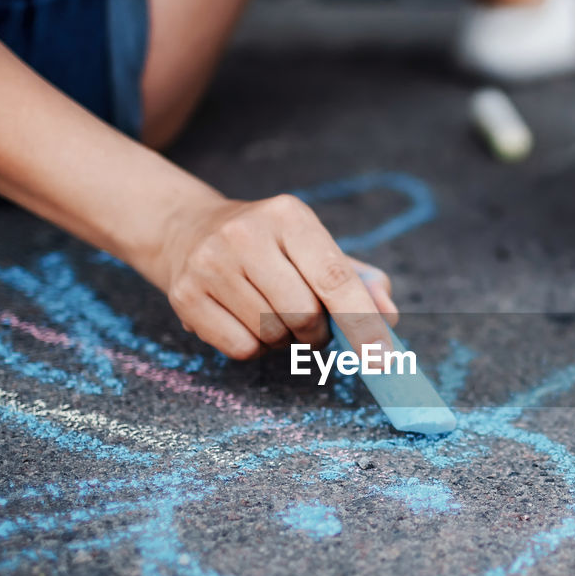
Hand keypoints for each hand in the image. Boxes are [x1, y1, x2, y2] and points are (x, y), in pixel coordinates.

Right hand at [145, 194, 398, 359]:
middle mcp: (246, 234)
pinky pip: (241, 348)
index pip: (334, 278)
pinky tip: (245, 322)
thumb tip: (388, 316)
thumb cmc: (270, 248)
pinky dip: (254, 348)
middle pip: (304, 315)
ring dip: (284, 340)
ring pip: (272, 335)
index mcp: (289, 216)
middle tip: (309, 324)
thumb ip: (361, 282)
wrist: (187, 230)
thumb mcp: (316, 248)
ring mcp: (210, 264)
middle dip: (316, 333)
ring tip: (271, 314)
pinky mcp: (186, 295)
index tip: (383, 359)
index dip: (363, 323)